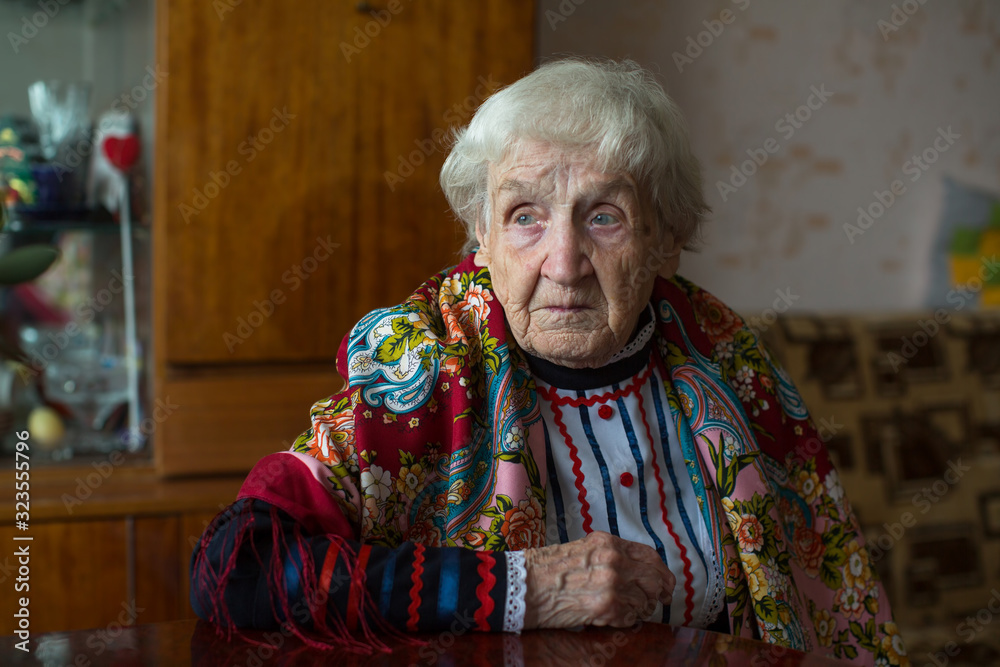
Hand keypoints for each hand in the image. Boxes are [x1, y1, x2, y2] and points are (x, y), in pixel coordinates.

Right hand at [522, 531, 674, 628]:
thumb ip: (610, 555)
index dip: (661, 570)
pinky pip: (632, 616)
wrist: (526, 585)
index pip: (649, 555)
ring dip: (642, 608)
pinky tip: (616, 617)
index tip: (665, 581)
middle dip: (660, 591)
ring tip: (629, 610)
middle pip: (655, 577)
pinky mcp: (608, 606)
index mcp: (607, 542)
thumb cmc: (548, 569)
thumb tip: (636, 569)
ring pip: (646, 599)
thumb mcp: (582, 549)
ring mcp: (612, 583)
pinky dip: (629, 619)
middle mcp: (614, 559)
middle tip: (660, 600)